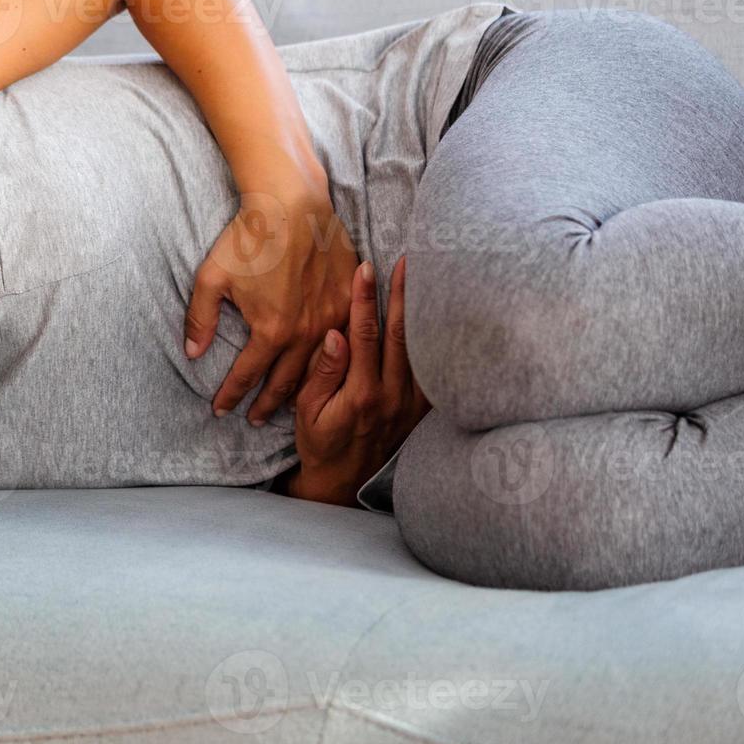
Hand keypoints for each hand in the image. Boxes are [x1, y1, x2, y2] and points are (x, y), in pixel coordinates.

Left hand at [184, 188, 358, 423]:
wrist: (293, 204)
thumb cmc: (250, 238)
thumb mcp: (211, 278)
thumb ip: (201, 319)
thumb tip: (192, 353)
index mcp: (271, 332)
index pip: (247, 376)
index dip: (231, 395)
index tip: (220, 410)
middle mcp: (306, 333)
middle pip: (284, 381)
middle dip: (266, 404)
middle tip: (253, 419)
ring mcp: (332, 318)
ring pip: (318, 368)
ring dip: (300, 390)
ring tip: (288, 406)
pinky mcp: (348, 300)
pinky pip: (342, 342)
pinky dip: (331, 362)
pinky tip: (324, 370)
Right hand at [285, 254, 430, 506]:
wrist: (343, 482)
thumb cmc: (318, 442)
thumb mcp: (306, 409)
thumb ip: (323, 371)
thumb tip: (334, 333)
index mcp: (361, 392)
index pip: (364, 334)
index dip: (365, 299)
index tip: (365, 269)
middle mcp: (391, 395)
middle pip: (400, 334)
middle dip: (402, 294)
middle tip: (407, 261)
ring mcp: (410, 403)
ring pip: (421, 348)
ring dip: (423, 312)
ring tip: (427, 279)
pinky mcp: (418, 410)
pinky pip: (431, 370)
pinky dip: (435, 342)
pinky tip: (438, 319)